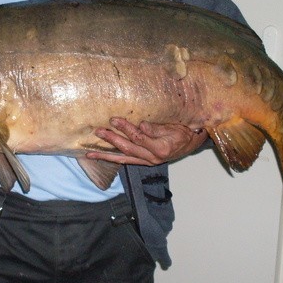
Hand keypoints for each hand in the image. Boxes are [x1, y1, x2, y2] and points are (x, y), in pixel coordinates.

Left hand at [88, 117, 208, 165]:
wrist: (192, 143)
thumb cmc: (184, 132)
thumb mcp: (175, 127)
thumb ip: (158, 128)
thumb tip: (142, 126)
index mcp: (161, 148)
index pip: (139, 138)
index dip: (126, 129)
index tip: (114, 119)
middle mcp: (153, 158)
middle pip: (128, 148)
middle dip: (112, 139)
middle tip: (98, 131)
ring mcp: (147, 162)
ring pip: (124, 158)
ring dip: (106, 155)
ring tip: (90, 152)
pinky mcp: (143, 162)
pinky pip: (126, 161)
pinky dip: (113, 159)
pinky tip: (101, 157)